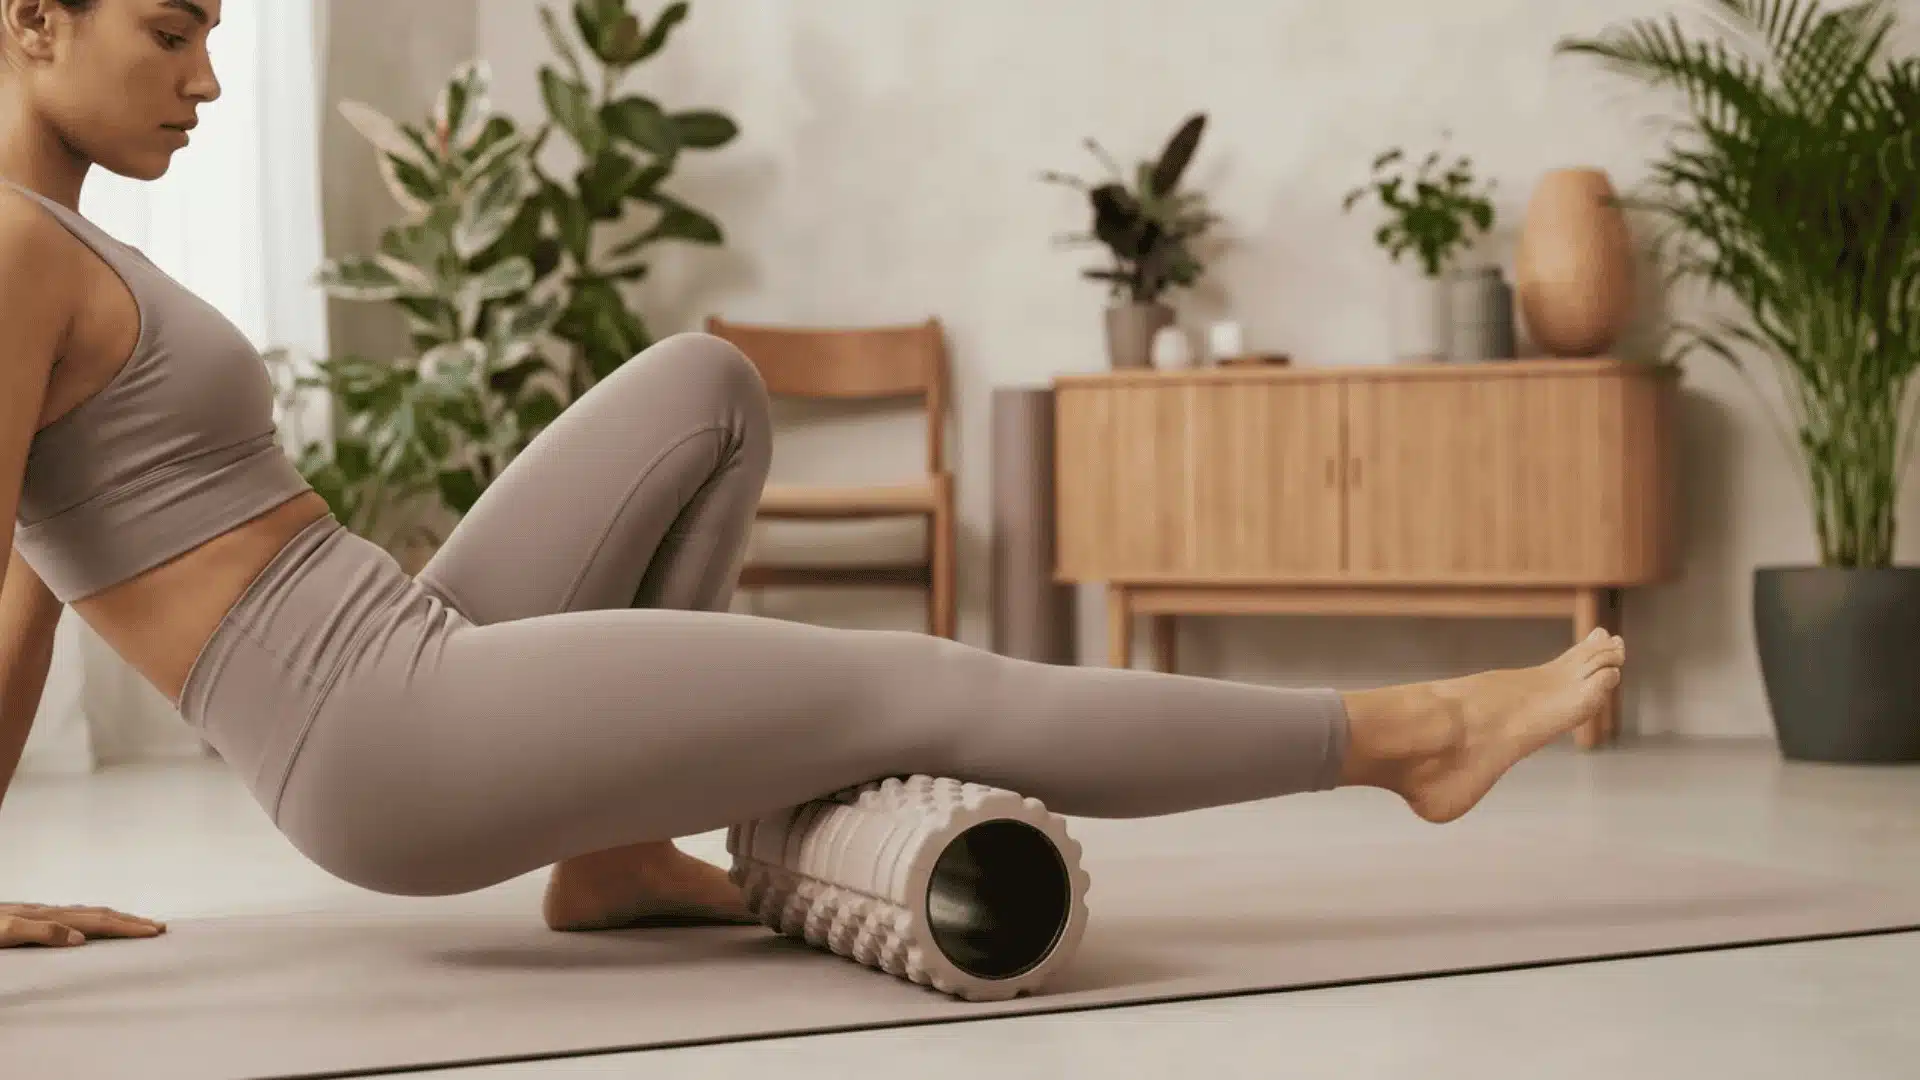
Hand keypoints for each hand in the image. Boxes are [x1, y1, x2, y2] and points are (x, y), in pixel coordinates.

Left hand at [0, 904, 166, 947]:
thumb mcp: (6, 932)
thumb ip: (42, 932)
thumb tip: (81, 938)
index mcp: (49, 917)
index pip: (98, 922)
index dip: (127, 926)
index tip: (154, 931)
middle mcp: (50, 912)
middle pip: (99, 914)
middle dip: (131, 921)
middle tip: (160, 927)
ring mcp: (41, 913)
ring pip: (88, 913)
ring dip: (116, 919)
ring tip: (137, 923)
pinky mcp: (32, 918)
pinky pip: (74, 917)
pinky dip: (94, 920)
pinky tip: (91, 925)